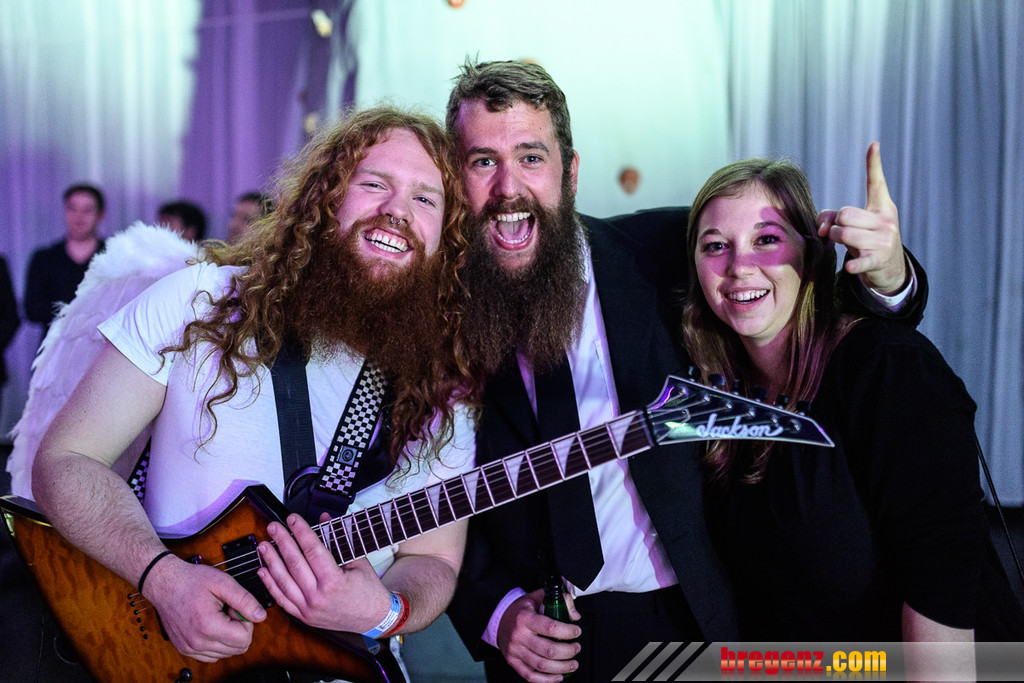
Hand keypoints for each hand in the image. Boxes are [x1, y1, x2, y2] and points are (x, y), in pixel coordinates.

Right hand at [142, 554, 265, 661]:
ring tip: (217, 615)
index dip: (246, 621)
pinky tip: (210, 624)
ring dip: (228, 636)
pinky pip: (211, 655)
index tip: (235, 607)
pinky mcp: (185, 649)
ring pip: (226, 654)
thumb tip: (260, 616)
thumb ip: (244, 600)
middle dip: (239, 629)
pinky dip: (217, 642)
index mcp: (208, 626)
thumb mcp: (222, 582)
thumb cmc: (191, 580)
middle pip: (237, 649)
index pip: (245, 639)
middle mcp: (197, 642)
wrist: (164, 583)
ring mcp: (190, 648)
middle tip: (227, 610)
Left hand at [257, 513, 391, 632]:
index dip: (301, 532)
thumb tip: (323, 518)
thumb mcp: (359, 561)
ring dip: (271, 561)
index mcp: (334, 582)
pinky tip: (263, 570)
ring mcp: (308, 609)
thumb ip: (339, 540)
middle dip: (282, 542)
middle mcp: (318, 597)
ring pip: (283, 582)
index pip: (313, 550)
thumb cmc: (368, 590)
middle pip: (294, 564)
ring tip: (263, 546)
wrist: (372, 620)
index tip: (292, 519)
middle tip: (273, 527)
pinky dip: (270, 584)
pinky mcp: (304, 617)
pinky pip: (282, 599)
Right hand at [496, 588, 580, 682]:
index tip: (576, 631)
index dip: (568, 631)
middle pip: (549, 650)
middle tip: (576, 648)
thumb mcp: (538, 597)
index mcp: (525, 618)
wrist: (499, 620)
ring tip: (573, 664)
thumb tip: (575, 616)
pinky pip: (531, 676)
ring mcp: (515, 651)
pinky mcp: (513, 662)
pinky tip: (559, 676)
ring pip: (542, 666)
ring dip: (562, 667)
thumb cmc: (522, 609)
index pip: (550, 627)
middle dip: (568, 651)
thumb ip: (559, 600)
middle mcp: (519, 636)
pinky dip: (547, 680)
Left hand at [817, 141, 906, 294]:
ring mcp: (884, 240)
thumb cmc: (867, 240)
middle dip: (836, 223)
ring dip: (837, 239)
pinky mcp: (879, 259)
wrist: (890, 269)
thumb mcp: (855, 225)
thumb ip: (832, 218)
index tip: (873, 144)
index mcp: (882, 207)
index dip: (873, 163)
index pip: (876, 183)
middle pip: (846, 213)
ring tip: (846, 244)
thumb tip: (822, 229)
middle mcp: (885, 221)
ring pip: (845, 233)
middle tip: (841, 231)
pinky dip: (853, 264)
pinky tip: (849, 268)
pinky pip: (860, 259)